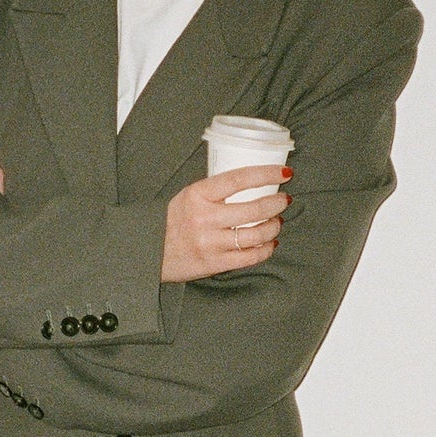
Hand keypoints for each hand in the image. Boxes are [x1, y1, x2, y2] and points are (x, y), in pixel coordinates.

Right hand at [161, 164, 291, 282]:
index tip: (285, 173)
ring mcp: (210, 243)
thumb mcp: (189, 196)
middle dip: (277, 203)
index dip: (266, 174)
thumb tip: (253, 181)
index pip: (239, 179)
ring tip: (277, 222)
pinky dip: (265, 249)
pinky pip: (249, 257)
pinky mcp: (215, 263)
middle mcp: (204, 218)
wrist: (150, 251)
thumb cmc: (175, 220)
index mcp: (198, 194)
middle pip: (254, 209)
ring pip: (256, 234)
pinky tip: (269, 243)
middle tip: (284, 200)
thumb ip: (216, 190)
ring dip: (273, 227)